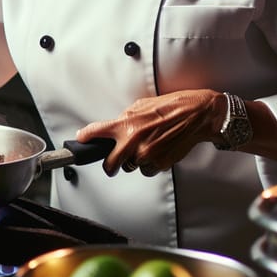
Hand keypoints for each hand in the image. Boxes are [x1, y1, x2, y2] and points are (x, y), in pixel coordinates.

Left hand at [75, 89, 224, 176]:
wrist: (196, 115)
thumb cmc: (170, 107)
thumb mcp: (141, 105)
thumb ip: (125, 118)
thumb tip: (114, 128)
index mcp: (126, 123)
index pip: (97, 131)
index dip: (86, 137)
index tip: (80, 140)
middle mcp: (133, 141)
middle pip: (110, 164)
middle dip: (110, 164)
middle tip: (112, 162)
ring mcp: (146, 154)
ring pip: (131, 167)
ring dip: (134, 161)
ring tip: (146, 147)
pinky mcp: (160, 164)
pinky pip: (147, 170)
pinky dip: (149, 164)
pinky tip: (157, 151)